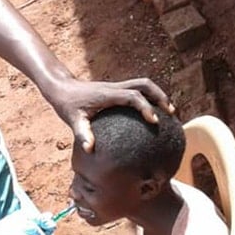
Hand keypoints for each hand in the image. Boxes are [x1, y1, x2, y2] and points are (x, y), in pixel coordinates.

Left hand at [47, 76, 172, 152]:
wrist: (61, 88)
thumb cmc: (67, 105)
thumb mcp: (73, 120)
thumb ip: (82, 134)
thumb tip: (90, 150)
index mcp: (107, 94)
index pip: (132, 96)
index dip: (145, 107)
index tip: (155, 121)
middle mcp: (114, 87)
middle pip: (144, 84)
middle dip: (160, 96)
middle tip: (172, 113)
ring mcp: (116, 86)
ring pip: (143, 84)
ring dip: (158, 95)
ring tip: (169, 111)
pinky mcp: (116, 89)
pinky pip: (137, 89)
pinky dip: (149, 97)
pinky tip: (153, 112)